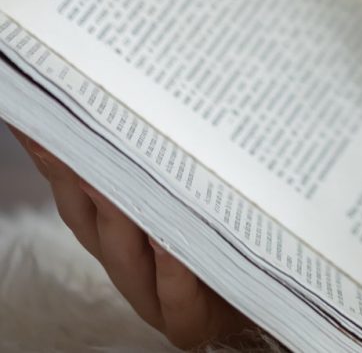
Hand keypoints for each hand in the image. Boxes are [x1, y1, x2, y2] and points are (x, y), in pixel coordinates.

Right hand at [7, 123, 265, 350]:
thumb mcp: (198, 182)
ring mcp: (152, 292)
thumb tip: (156, 89)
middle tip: (80, 131)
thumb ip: (171, 147)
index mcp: (113, 222)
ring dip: (122, 215)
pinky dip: (172, 269)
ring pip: (126, 252)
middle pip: (92, 213)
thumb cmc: (229, 233)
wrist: (272, 294)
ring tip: (121, 179)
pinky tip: (172, 242)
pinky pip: (174, 295)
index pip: (75, 181)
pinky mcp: (187, 322)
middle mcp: (123, 255)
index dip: (55, 150)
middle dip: (83, 173)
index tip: (41, 112)